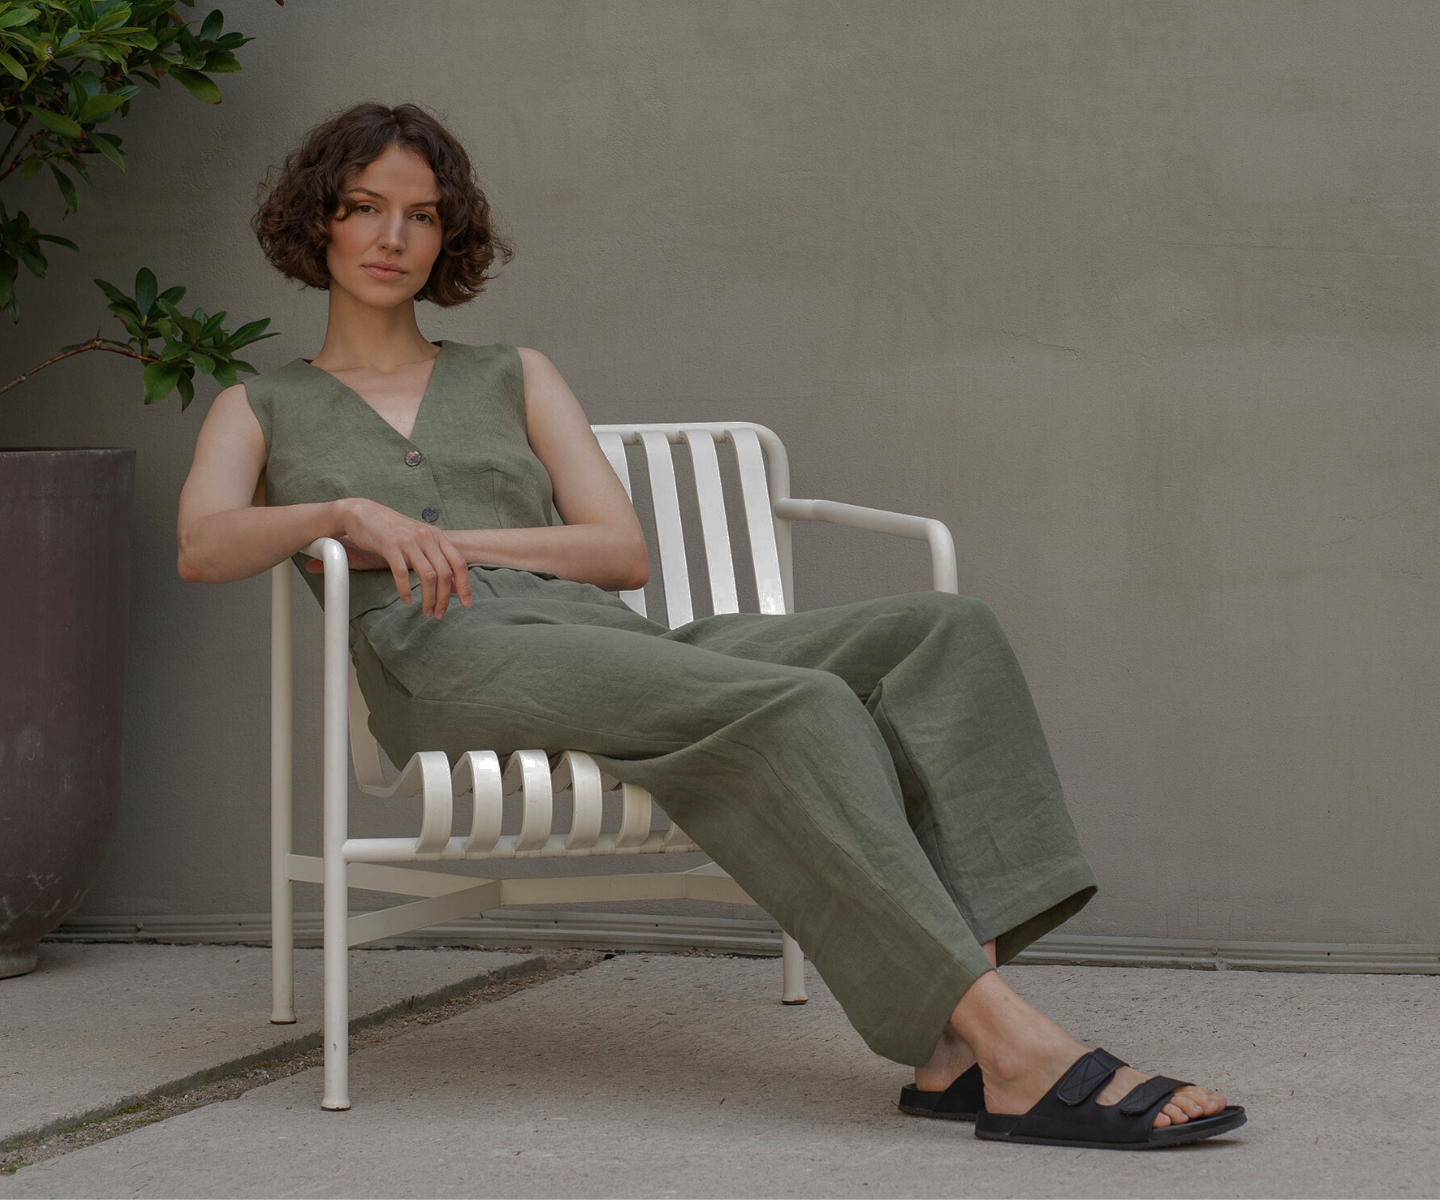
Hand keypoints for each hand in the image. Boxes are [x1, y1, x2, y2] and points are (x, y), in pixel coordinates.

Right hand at [305, 498, 472, 618]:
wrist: (364, 513)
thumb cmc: (393, 530)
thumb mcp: (420, 539)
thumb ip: (435, 556)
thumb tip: (451, 584)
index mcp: (437, 536)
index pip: (459, 563)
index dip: (465, 585)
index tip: (466, 603)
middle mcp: (426, 537)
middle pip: (445, 573)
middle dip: (444, 598)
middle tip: (439, 614)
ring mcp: (408, 540)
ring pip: (427, 576)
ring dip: (428, 598)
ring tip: (426, 611)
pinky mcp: (389, 545)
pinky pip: (401, 573)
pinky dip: (405, 590)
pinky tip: (407, 600)